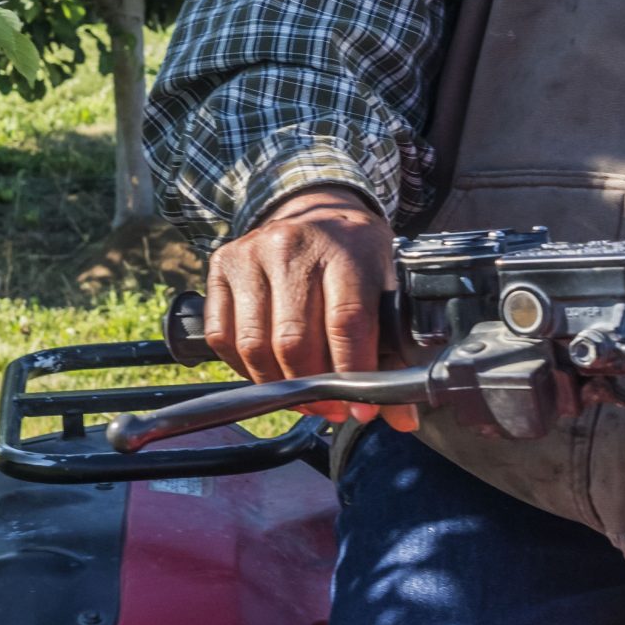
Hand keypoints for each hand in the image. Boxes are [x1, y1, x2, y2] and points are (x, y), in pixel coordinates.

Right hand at [206, 187, 417, 431]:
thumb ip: (394, 347)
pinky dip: (243, 367)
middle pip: (294, 340)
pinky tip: (268, 371)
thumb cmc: (355, 254)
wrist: (316, 207)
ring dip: (277, 385)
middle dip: (313, 388)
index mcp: (344, 249)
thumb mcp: (386, 283)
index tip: (360, 409)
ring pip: (254, 344)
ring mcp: (252, 253)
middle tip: (330, 409)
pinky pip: (222, 336)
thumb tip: (401, 417)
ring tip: (300, 396)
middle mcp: (292, 245)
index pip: (345, 322)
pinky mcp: (223, 264)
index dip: (351, 374)